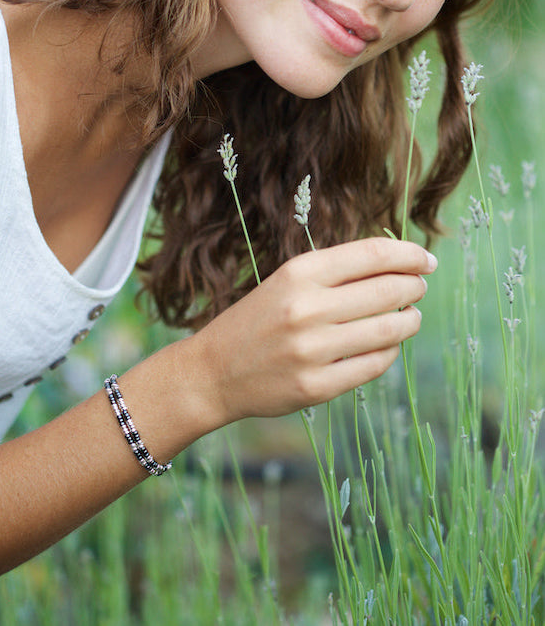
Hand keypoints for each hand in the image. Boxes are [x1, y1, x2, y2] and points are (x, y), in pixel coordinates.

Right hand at [196, 236, 435, 422]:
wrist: (214, 371)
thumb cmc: (260, 318)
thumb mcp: (289, 280)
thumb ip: (337, 271)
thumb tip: (400, 264)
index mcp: (299, 272)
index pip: (373, 254)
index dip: (410, 254)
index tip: (427, 260)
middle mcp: (306, 308)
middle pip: (387, 290)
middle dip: (415, 286)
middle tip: (420, 288)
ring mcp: (312, 350)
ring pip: (389, 329)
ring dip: (409, 320)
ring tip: (410, 316)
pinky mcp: (317, 386)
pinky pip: (374, 364)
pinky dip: (390, 351)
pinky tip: (388, 345)